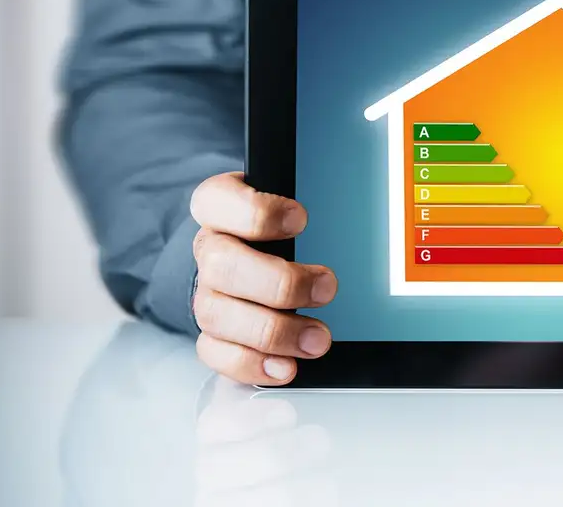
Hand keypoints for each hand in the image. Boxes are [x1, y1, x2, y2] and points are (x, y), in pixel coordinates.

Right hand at [190, 172, 336, 384]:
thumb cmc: (283, 225)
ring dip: (273, 331)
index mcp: (221, 206)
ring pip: (216, 313)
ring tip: (318, 339)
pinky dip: (252, 363)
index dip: (256, 212)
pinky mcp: (212, 330)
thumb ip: (314, 194)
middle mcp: (211, 248)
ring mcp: (207, 291)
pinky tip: (286, 367)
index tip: (301, 220)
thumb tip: (354, 203)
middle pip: (221, 265)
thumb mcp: (295, 200)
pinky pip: (216, 352)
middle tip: (327, 288)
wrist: (260, 253)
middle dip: (278, 282)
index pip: (216, 201)